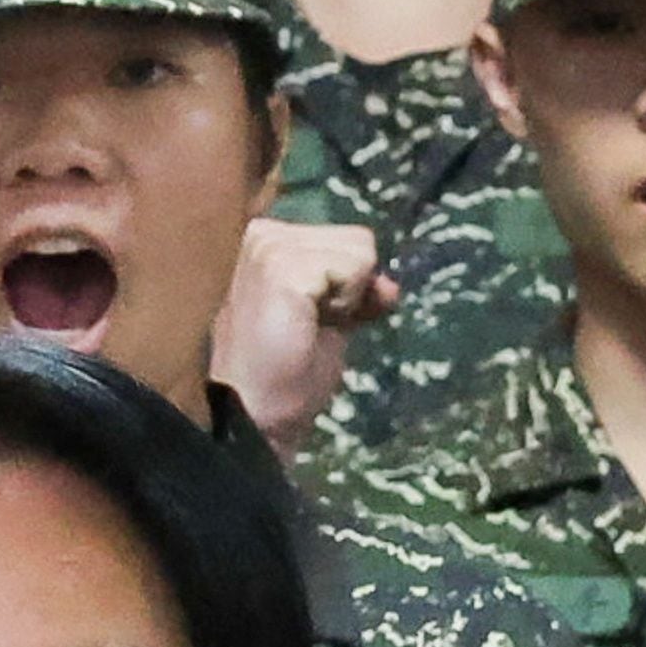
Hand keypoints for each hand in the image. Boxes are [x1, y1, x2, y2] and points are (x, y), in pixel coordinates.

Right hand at [210, 217, 395, 458]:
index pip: (343, 238)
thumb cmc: (282, 375)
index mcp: (265, 238)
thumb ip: (354, 292)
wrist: (255, 415)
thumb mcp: (329, 323)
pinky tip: (310, 326)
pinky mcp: (282, 266)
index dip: (349, 282)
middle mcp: (261, 231)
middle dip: (349, 288)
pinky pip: (355, 267)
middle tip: (310, 326)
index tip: (320, 318)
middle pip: (357, 238)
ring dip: (347, 297)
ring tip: (306, 326)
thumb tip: (390, 285)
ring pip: (360, 249)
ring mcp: (269, 246)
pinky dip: (347, 304)